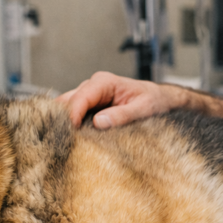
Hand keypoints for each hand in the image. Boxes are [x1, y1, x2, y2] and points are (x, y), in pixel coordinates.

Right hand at [56, 72, 181, 128]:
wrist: (160, 100)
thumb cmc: (154, 102)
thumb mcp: (144, 110)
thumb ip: (122, 115)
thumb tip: (99, 122)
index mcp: (105, 82)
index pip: (81, 97)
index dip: (73, 115)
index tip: (71, 132)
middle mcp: (93, 85)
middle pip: (68, 101)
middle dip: (63, 119)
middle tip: (62, 139)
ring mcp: (88, 95)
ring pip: (66, 107)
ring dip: (65, 122)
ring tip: (64, 141)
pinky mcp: (88, 106)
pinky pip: (73, 113)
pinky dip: (70, 124)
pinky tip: (71, 138)